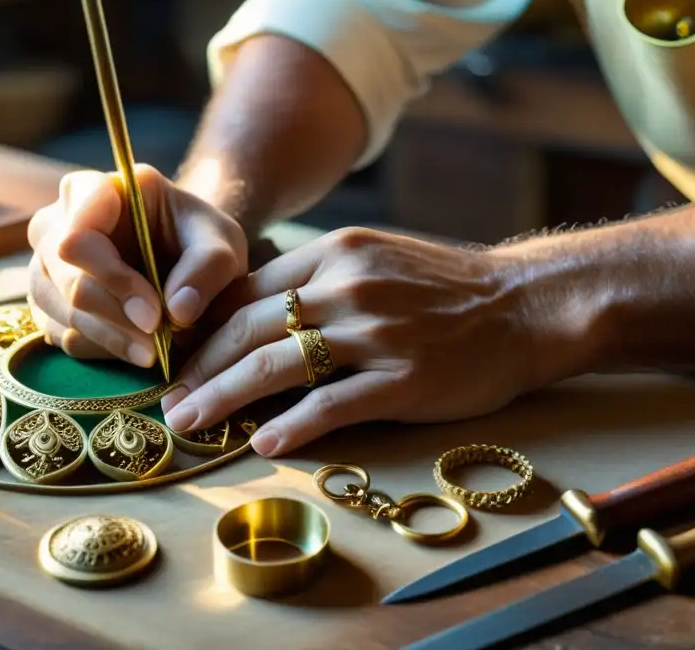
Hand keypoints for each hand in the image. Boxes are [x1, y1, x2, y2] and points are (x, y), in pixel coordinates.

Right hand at [26, 165, 248, 366]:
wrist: (188, 263)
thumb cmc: (201, 241)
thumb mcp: (222, 244)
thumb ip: (208, 267)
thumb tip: (178, 310)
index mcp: (97, 190)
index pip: (78, 233)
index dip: (113, 277)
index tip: (155, 314)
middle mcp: (58, 221)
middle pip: (67, 278)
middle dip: (116, 316)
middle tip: (158, 343)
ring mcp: (46, 264)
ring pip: (61, 310)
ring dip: (110, 338)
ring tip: (154, 352)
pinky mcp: (48, 303)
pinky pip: (61, 334)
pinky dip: (101, 349)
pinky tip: (136, 349)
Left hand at [160, 227, 589, 456]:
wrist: (526, 305)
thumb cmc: (447, 288)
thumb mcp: (377, 260)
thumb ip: (318, 282)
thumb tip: (256, 321)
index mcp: (337, 252)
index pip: (248, 290)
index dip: (203, 328)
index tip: (176, 358)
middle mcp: (349, 284)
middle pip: (249, 328)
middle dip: (199, 368)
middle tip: (168, 401)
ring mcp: (377, 332)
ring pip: (277, 365)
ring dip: (224, 398)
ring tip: (191, 424)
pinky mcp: (405, 379)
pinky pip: (333, 404)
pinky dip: (291, 425)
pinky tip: (262, 442)